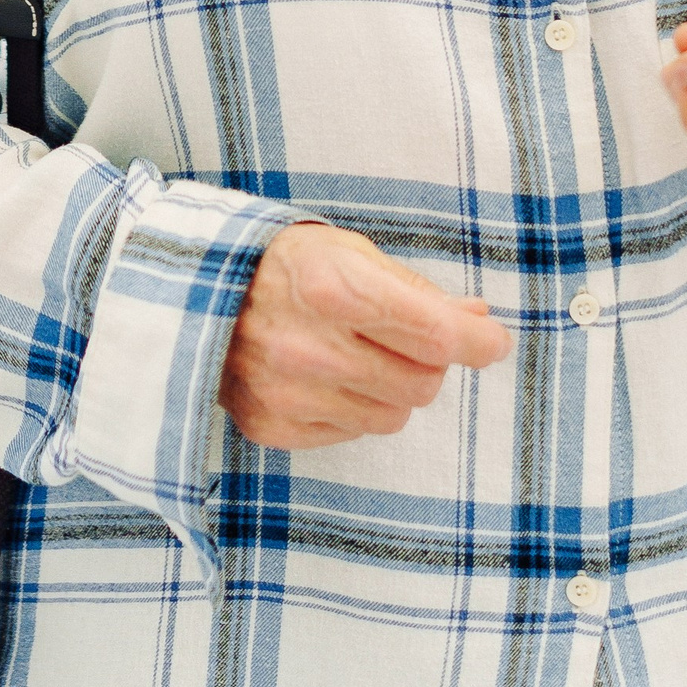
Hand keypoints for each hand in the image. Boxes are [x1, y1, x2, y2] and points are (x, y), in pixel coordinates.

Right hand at [219, 223, 511, 449]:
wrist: (192, 291)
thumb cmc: (282, 263)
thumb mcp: (350, 253)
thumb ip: (417, 293)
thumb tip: (478, 323)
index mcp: (335, 289)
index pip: (437, 335)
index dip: (479, 342)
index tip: (494, 342)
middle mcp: (310, 347)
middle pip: (423, 384)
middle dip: (427, 362)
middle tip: (402, 337)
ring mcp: (288, 393)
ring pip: (392, 416)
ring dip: (390, 388)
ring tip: (354, 354)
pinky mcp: (271, 425)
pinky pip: (350, 433)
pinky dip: (350, 407)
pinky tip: (321, 375)